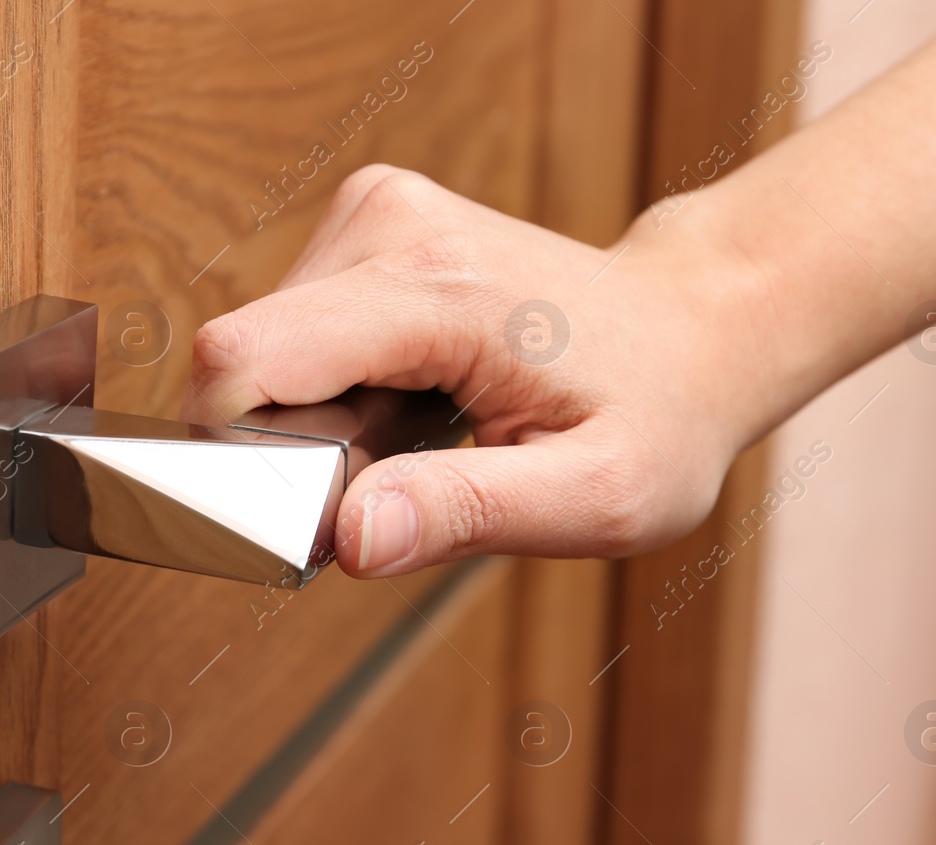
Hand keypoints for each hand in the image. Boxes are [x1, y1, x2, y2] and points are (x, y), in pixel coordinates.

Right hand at [183, 164, 781, 577]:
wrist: (693, 331)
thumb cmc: (658, 415)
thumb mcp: (597, 497)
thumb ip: (467, 514)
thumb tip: (346, 536)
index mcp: (439, 289)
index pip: (242, 363)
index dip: (248, 464)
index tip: (334, 507)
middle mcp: (390, 226)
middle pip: (246, 370)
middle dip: (299, 452)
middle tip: (411, 469)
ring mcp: (373, 216)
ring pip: (261, 358)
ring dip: (321, 426)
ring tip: (423, 431)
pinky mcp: (366, 227)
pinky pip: (289, 337)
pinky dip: (334, 392)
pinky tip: (415, 399)